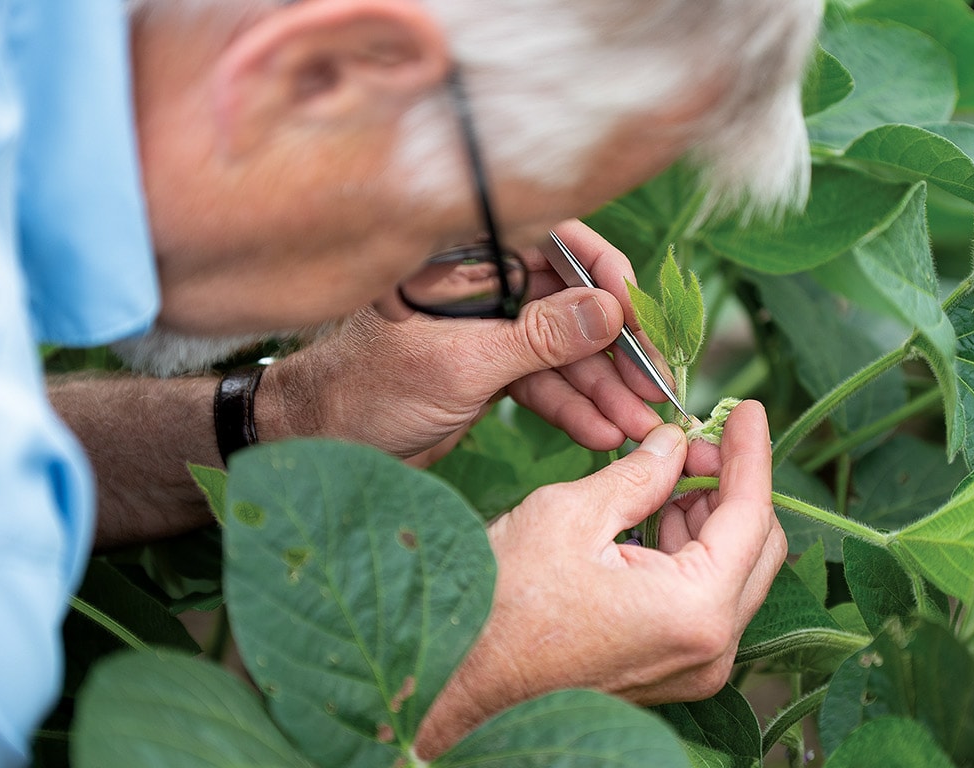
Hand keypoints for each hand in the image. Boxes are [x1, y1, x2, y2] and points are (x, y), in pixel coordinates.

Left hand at [256, 220, 667, 462]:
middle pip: (568, 304)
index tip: (636, 317)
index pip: (552, 243)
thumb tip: (609, 311)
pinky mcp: (487, 374)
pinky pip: (542, 384)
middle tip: (654, 387)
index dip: (602, 276)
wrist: (319, 446)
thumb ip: (535, 338)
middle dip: (613, 349)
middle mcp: (480, 288)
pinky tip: (600, 433)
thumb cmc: (365, 392)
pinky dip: (570, 409)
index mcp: (463, 261)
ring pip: (561, 352)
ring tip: (636, 425)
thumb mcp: (458, 365)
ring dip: (600, 389)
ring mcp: (487, 332)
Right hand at [414, 400, 784, 757]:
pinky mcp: (669, 672)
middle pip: (757, 547)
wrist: (460, 681)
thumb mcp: (570, 515)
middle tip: (693, 444)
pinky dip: (689, 554)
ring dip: (708, 518)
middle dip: (731, 485)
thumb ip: (639, 474)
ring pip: (733, 573)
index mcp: (694, 609)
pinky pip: (702, 602)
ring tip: (664, 477)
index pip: (751, 514)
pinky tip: (653, 519)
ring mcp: (692, 669)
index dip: (749, 451)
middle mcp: (709, 650)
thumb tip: (673, 443)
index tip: (748, 411)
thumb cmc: (503, 605)